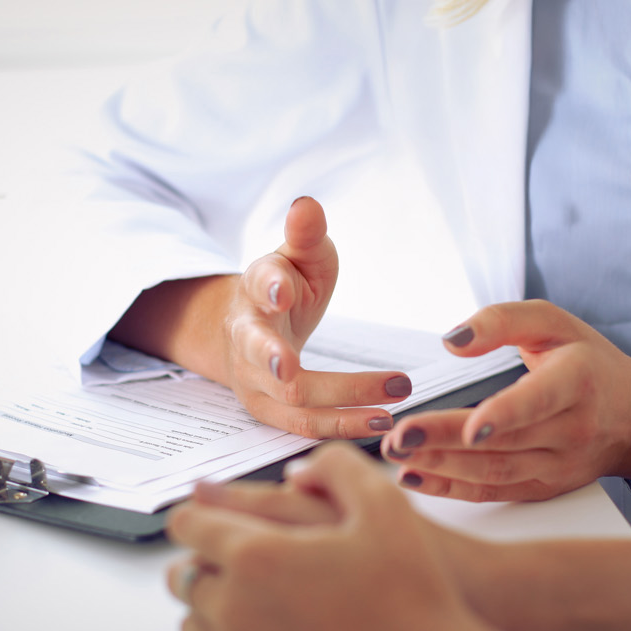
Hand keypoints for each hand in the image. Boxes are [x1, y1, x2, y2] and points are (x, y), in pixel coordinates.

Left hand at [165, 442, 486, 630]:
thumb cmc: (413, 594)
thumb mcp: (385, 506)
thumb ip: (336, 467)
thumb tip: (296, 470)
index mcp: (256, 554)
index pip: (189, 524)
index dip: (200, 512)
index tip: (213, 513)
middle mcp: (234, 607)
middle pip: (181, 575)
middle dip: (203, 559)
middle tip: (235, 552)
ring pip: (192, 623)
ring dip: (210, 603)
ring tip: (248, 593)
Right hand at [220, 196, 410, 437]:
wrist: (246, 330)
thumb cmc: (284, 286)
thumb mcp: (298, 255)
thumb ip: (306, 234)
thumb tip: (307, 204)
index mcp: (255, 290)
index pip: (258, 284)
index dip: (269, 287)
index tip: (283, 290)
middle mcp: (246, 337)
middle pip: (257, 351)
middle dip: (274, 359)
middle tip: (292, 367)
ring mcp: (254, 379)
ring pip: (289, 399)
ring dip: (339, 406)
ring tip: (385, 411)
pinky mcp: (269, 410)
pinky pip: (304, 425)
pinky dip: (342, 427)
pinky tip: (381, 422)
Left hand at [380, 300, 630, 501]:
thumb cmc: (586, 362)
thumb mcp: (553, 323)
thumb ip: (502, 321)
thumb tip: (453, 340)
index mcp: (576, 381)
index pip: (539, 402)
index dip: (505, 415)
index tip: (469, 425)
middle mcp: (572, 430)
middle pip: (504, 442)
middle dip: (446, 441)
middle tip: (398, 436)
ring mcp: (559, 466)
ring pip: (496, 473)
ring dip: (442, 467)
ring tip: (396, 456)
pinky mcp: (544, 487)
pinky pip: (494, 492)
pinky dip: (451, 488)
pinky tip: (415, 477)